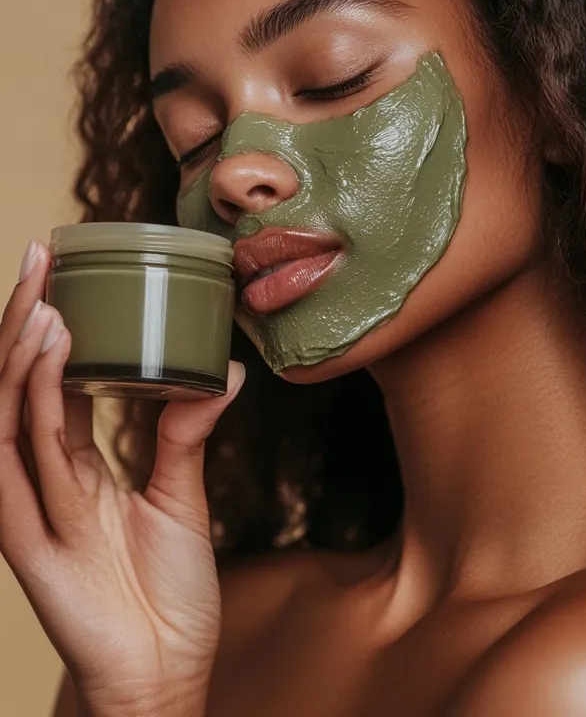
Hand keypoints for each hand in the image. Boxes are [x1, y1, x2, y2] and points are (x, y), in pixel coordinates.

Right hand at [0, 240, 244, 716]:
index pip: (52, 381)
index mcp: (73, 465)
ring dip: (22, 350)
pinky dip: (29, 403)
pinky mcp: (26, 539)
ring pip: (11, 412)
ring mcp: (29, 506)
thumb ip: (186, 436)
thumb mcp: (181, 498)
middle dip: (25, 318)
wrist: (165, 672)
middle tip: (42, 255)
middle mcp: (43, 477)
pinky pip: (21, 459)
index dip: (53, 326)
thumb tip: (223, 373)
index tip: (63, 269)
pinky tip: (41, 356)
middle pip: (21, 384)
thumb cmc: (167, 595)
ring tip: (44, 294)